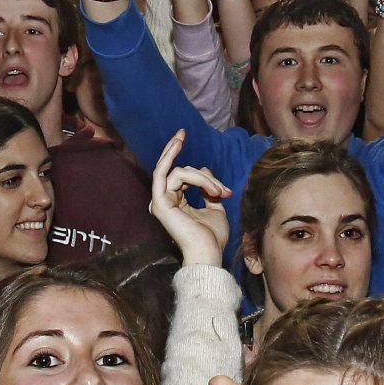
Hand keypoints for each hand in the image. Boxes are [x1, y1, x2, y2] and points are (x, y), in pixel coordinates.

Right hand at [145, 133, 231, 267]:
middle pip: (177, 171)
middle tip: (182, 132)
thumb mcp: (215, 207)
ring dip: (202, 178)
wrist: (209, 253)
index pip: (182, 178)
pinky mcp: (160, 203)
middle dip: (181, 153)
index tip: (223, 190)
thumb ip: (209, 188)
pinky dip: (189, 173)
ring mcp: (160, 202)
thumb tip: (203, 168)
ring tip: (219, 192)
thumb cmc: (212, 236)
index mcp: (175, 203)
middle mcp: (164, 201)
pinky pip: (170, 176)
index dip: (202, 175)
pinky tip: (199, 170)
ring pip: (177, 172)